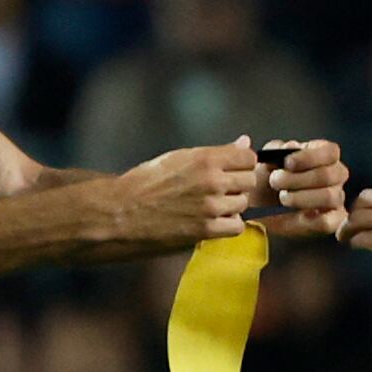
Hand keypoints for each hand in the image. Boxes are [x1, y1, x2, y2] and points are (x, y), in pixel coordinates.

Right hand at [119, 137, 264, 243]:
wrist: (122, 212)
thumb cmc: (145, 183)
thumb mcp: (178, 158)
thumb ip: (215, 152)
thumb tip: (245, 142)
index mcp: (205, 158)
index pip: (248, 157)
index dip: (242, 164)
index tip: (233, 170)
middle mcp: (212, 181)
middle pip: (249, 181)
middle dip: (238, 185)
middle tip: (220, 191)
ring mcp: (211, 206)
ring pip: (243, 204)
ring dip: (231, 206)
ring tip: (211, 207)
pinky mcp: (206, 229)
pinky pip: (236, 227)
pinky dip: (228, 225)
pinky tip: (213, 222)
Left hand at [257, 138, 349, 237]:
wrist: (258, 206)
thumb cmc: (267, 178)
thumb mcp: (267, 159)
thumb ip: (277, 150)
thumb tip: (292, 147)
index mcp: (324, 156)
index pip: (331, 152)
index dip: (309, 157)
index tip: (287, 163)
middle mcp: (335, 176)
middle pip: (330, 174)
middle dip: (299, 178)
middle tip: (275, 181)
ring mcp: (335, 199)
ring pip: (330, 196)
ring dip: (302, 197)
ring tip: (283, 198)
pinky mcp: (331, 221)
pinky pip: (329, 221)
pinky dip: (311, 220)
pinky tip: (296, 216)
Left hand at [341, 176, 371, 278]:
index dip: (370, 202)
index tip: (367, 212)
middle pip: (361, 201)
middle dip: (355, 212)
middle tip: (351, 224)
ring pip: (355, 219)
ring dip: (347, 228)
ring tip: (345, 236)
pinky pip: (360, 238)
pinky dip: (354, 242)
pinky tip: (355, 245)